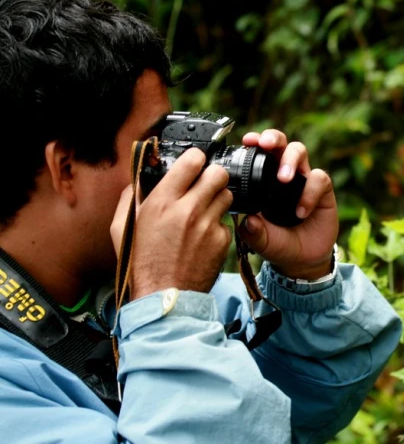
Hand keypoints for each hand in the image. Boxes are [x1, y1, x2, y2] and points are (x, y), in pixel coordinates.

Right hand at [110, 148, 233, 298]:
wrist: (163, 297)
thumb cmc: (140, 262)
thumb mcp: (123, 226)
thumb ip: (131, 196)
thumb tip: (140, 177)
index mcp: (162, 202)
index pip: (192, 161)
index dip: (196, 158)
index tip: (195, 162)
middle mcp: (188, 209)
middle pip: (218, 174)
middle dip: (214, 176)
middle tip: (206, 184)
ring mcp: (208, 225)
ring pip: (227, 196)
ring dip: (218, 199)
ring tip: (205, 211)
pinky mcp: (222, 240)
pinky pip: (227, 222)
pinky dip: (218, 226)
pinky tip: (205, 237)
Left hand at [238, 130, 337, 280]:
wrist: (303, 260)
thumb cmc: (278, 244)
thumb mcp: (260, 240)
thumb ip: (252, 231)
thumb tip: (247, 220)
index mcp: (263, 179)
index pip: (258, 154)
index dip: (254, 143)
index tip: (247, 141)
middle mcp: (283, 174)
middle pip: (280, 142)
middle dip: (273, 138)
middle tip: (265, 145)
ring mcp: (303, 179)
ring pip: (299, 151)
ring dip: (290, 160)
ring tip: (284, 179)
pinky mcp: (322, 190)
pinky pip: (318, 178)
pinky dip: (309, 192)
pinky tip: (301, 211)